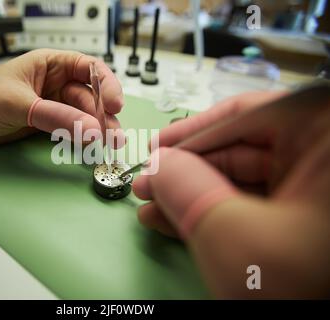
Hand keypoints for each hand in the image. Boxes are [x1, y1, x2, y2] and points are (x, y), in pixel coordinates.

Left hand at [0, 49, 123, 145]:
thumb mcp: (17, 104)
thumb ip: (54, 116)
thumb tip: (90, 128)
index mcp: (50, 64)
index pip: (89, 67)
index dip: (106, 84)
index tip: (115, 104)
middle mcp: (56, 82)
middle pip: (91, 95)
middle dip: (103, 115)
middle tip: (112, 136)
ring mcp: (54, 104)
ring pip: (85, 114)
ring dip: (98, 128)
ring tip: (109, 144)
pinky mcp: (49, 123)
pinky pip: (72, 128)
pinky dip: (83, 137)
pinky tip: (91, 146)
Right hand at [133, 91, 329, 238]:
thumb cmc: (308, 292)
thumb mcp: (235, 236)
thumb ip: (188, 189)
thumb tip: (159, 167)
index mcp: (325, 139)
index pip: (248, 114)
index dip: (192, 131)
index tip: (156, 148)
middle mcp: (322, 156)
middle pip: (242, 148)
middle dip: (186, 169)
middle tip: (149, 183)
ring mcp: (313, 191)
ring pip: (241, 181)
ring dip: (192, 194)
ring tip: (153, 208)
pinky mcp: (303, 220)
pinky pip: (251, 205)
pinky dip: (213, 214)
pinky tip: (176, 221)